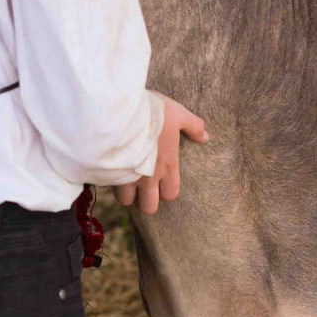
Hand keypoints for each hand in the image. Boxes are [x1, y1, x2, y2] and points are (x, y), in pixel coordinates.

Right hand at [114, 96, 208, 214]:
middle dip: (144, 200)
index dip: (165, 191)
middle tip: (141, 185)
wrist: (122, 109)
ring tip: (124, 178)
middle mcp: (149, 177)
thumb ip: (193, 126)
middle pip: (148, 208)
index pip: (170, 196)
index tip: (159, 181)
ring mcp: (129, 177)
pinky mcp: (111, 173)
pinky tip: (111, 168)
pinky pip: (110, 188)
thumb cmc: (154, 112)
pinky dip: (111, 182)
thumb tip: (205, 137)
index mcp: (168, 166)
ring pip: (126, 201)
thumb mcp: (178, 114)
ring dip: (126, 192)